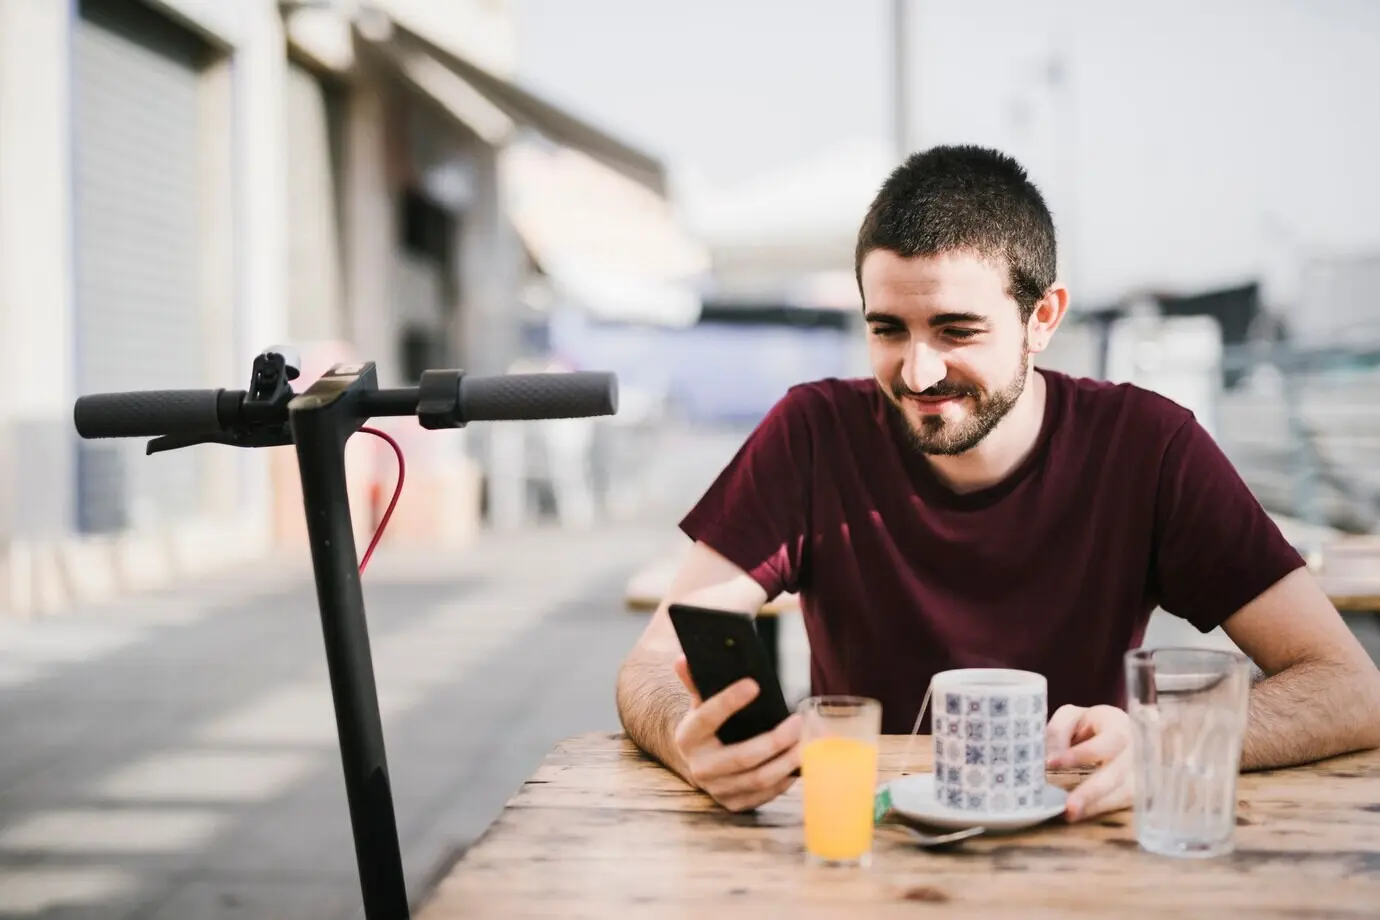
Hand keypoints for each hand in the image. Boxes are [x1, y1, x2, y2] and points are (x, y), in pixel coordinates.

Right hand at [671, 655, 801, 811]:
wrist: (698, 762)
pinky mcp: (734, 804)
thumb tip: (683, 659)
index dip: (729, 701)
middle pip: (741, 757)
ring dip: (787, 761)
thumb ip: (695, 681)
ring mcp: (717, 789)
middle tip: (797, 722)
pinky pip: (765, 794)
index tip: (754, 684)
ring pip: (758, 779)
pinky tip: (799, 761)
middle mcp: (699, 767)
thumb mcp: (698, 703)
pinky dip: (786, 779)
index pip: (707, 718)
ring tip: (806, 742)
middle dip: (774, 741)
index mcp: (688, 736)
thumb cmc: (706, 726)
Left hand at [1045, 704, 1133, 821]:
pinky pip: (1124, 804)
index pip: (1109, 739)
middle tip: (1069, 807)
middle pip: (1119, 772)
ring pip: (1126, 792)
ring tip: (1071, 814)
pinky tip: (1082, 814)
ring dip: (1098, 805)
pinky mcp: (1140, 791)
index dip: (1082, 753)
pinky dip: (1102, 809)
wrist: (1111, 734)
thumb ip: (1059, 732)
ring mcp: (1142, 771)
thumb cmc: (1088, 725)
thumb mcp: (1070, 717)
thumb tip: (1052, 760)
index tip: (1052, 762)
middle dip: (1093, 791)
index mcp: (1118, 724)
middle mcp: (1136, 748)